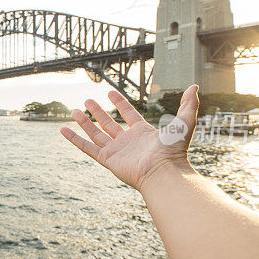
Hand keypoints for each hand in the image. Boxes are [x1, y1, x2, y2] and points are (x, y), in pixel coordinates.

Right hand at [60, 85, 198, 190]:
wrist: (164, 172)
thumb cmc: (175, 150)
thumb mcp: (184, 122)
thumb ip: (188, 104)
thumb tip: (194, 87)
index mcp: (143, 133)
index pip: (128, 114)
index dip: (120, 103)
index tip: (110, 91)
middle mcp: (128, 142)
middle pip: (109, 124)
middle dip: (99, 112)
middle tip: (88, 100)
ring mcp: (116, 151)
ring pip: (96, 134)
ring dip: (85, 122)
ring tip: (74, 110)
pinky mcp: (107, 160)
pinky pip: (87, 148)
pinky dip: (75, 139)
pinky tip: (63, 130)